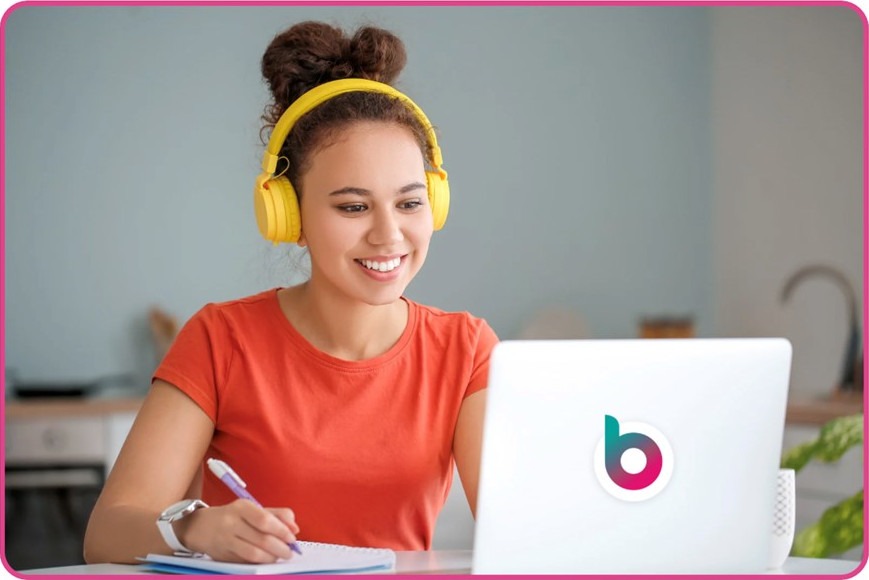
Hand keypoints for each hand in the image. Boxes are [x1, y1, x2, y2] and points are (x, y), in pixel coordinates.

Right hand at [175, 500, 299, 562]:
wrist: (200, 527)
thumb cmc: (233, 516)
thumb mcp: (253, 509)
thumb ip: (277, 515)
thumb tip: (295, 527)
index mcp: (241, 507)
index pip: (264, 520)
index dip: (281, 530)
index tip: (292, 537)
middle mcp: (231, 523)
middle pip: (261, 539)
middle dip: (280, 548)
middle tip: (289, 551)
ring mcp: (225, 541)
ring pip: (254, 554)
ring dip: (271, 557)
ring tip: (279, 556)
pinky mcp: (223, 556)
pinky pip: (246, 561)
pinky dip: (260, 562)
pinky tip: (266, 559)